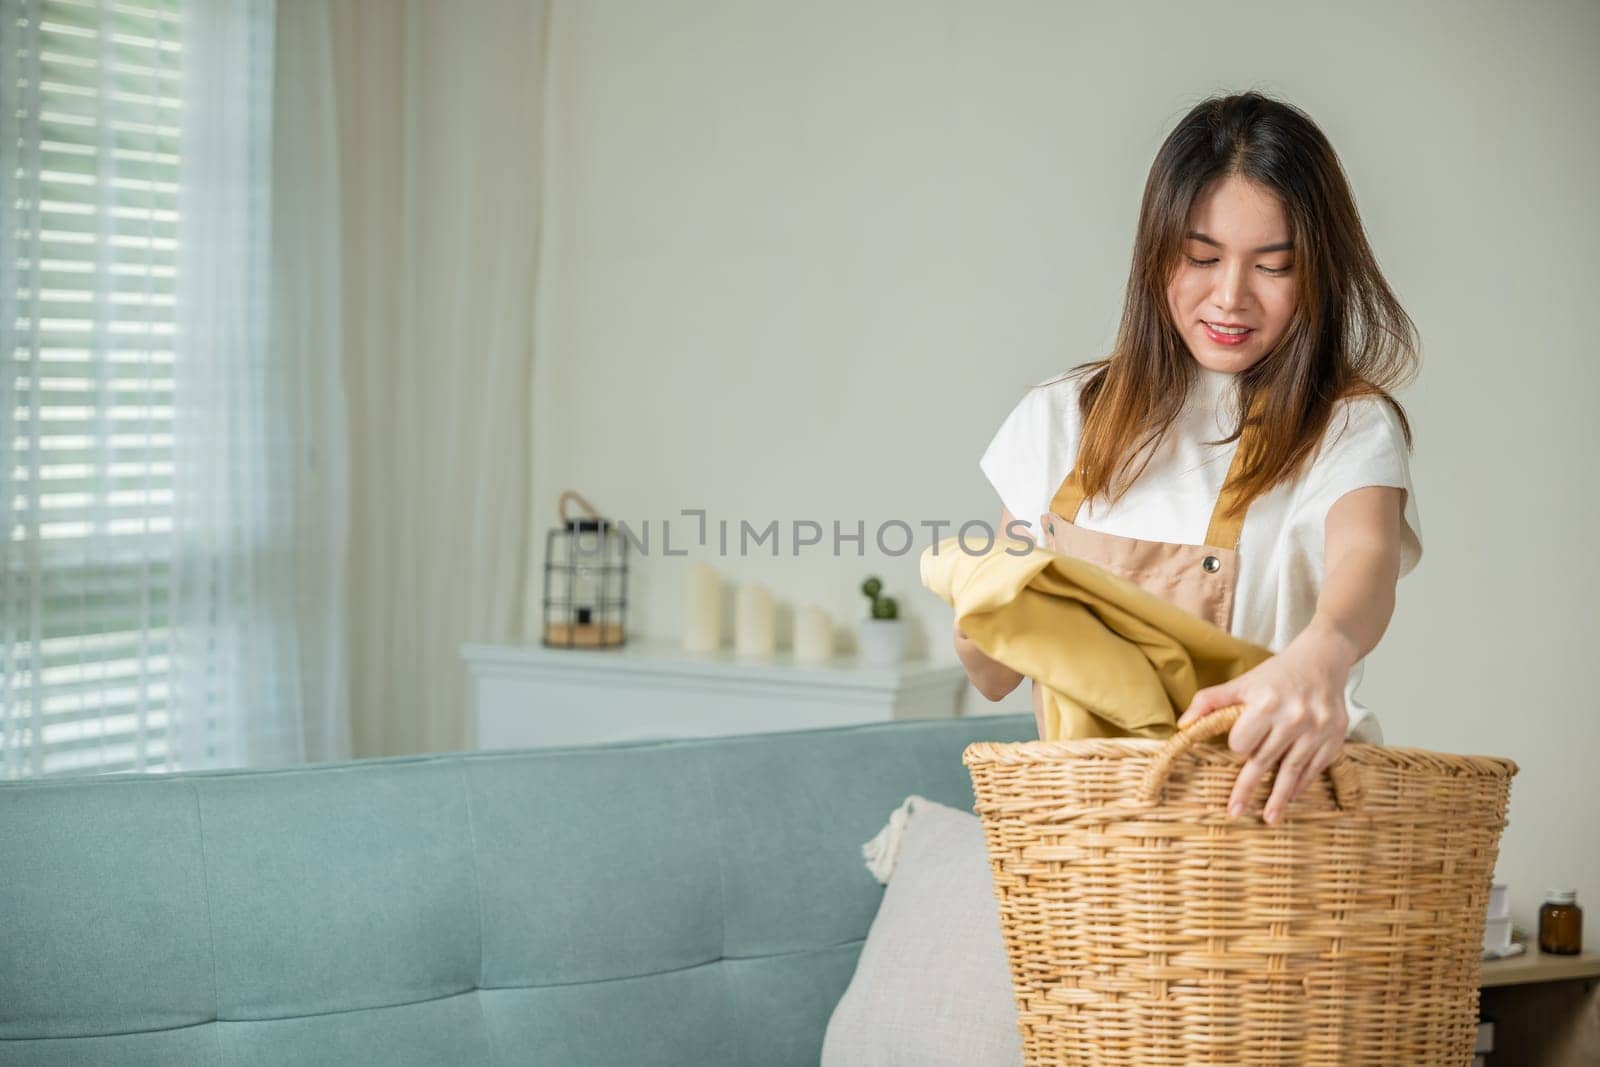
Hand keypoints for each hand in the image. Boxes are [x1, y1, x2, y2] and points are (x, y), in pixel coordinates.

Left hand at [1174, 638, 1353, 825]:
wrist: (1322, 660)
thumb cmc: (1276, 675)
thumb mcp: (1241, 682)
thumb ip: (1210, 701)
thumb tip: (1183, 725)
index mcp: (1266, 703)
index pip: (1243, 741)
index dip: (1237, 747)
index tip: (1239, 746)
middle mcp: (1293, 718)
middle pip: (1264, 760)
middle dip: (1247, 789)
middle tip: (1234, 812)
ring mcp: (1317, 729)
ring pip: (1291, 770)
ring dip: (1278, 797)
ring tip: (1268, 819)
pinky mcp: (1334, 737)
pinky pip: (1314, 767)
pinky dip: (1301, 784)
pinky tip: (1290, 798)